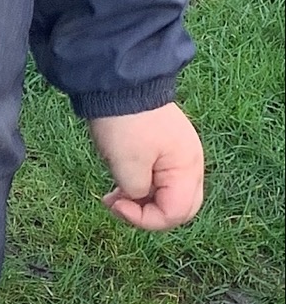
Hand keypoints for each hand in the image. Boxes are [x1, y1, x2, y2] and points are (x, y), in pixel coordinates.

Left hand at [90, 102, 203, 230]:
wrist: (118, 84)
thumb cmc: (125, 124)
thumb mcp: (127, 165)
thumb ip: (138, 192)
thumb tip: (138, 197)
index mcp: (187, 169)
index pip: (176, 213)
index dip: (146, 219)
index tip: (118, 206)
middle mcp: (190, 164)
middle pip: (179, 207)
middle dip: (149, 214)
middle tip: (119, 207)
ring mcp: (179, 155)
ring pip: (168, 194)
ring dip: (143, 202)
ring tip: (113, 197)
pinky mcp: (165, 148)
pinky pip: (160, 179)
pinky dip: (142, 187)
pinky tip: (120, 186)